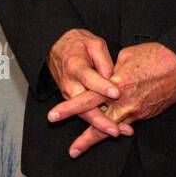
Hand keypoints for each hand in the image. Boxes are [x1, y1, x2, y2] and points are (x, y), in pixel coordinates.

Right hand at [46, 29, 133, 148]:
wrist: (57, 48)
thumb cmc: (79, 44)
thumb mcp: (94, 44)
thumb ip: (103, 60)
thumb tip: (112, 77)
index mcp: (74, 66)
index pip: (89, 78)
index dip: (102, 86)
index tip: (116, 93)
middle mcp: (69, 83)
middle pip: (83, 105)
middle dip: (99, 119)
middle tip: (115, 129)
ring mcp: (69, 94)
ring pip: (83, 113)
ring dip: (100, 125)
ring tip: (118, 132)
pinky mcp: (72, 100)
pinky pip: (84, 113)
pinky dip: (98, 122)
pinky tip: (114, 128)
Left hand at [53, 42, 175, 159]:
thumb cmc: (156, 55)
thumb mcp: (127, 56)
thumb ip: (112, 69)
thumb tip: (105, 76)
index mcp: (117, 84)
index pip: (88, 99)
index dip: (70, 108)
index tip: (53, 116)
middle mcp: (125, 102)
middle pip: (100, 123)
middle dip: (84, 138)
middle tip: (71, 150)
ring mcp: (137, 111)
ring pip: (114, 129)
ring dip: (97, 139)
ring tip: (81, 149)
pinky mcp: (147, 114)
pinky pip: (128, 122)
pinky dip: (118, 127)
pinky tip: (112, 132)